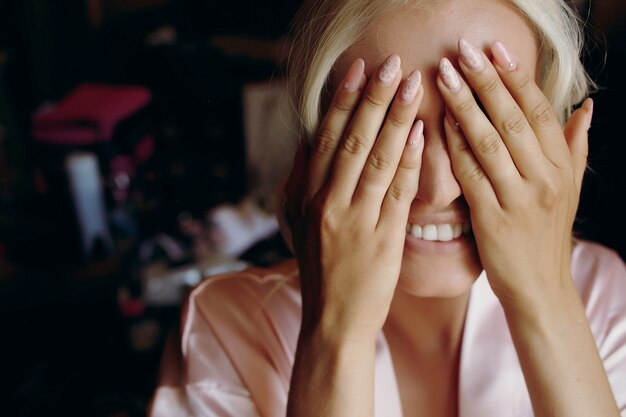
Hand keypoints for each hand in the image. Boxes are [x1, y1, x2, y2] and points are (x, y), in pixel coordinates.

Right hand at [284, 55, 423, 339]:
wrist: (332, 319)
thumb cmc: (321, 268)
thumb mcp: (298, 222)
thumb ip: (301, 180)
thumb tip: (308, 139)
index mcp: (304, 196)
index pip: (324, 138)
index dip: (343, 100)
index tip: (359, 69)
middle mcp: (325, 203)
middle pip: (349, 140)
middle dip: (372, 98)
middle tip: (391, 64)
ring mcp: (352, 221)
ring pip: (374, 160)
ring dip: (394, 120)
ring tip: (412, 86)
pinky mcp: (381, 239)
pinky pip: (395, 193)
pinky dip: (407, 161)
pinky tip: (420, 134)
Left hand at [438, 39, 592, 305]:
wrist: (540, 288)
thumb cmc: (546, 234)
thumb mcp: (570, 190)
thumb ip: (574, 148)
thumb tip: (585, 108)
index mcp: (561, 167)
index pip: (540, 112)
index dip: (516, 78)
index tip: (495, 49)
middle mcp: (545, 179)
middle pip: (514, 119)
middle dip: (487, 81)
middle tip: (463, 51)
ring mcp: (519, 199)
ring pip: (490, 142)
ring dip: (466, 106)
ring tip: (445, 75)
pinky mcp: (493, 219)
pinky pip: (471, 175)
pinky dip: (455, 147)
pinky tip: (439, 123)